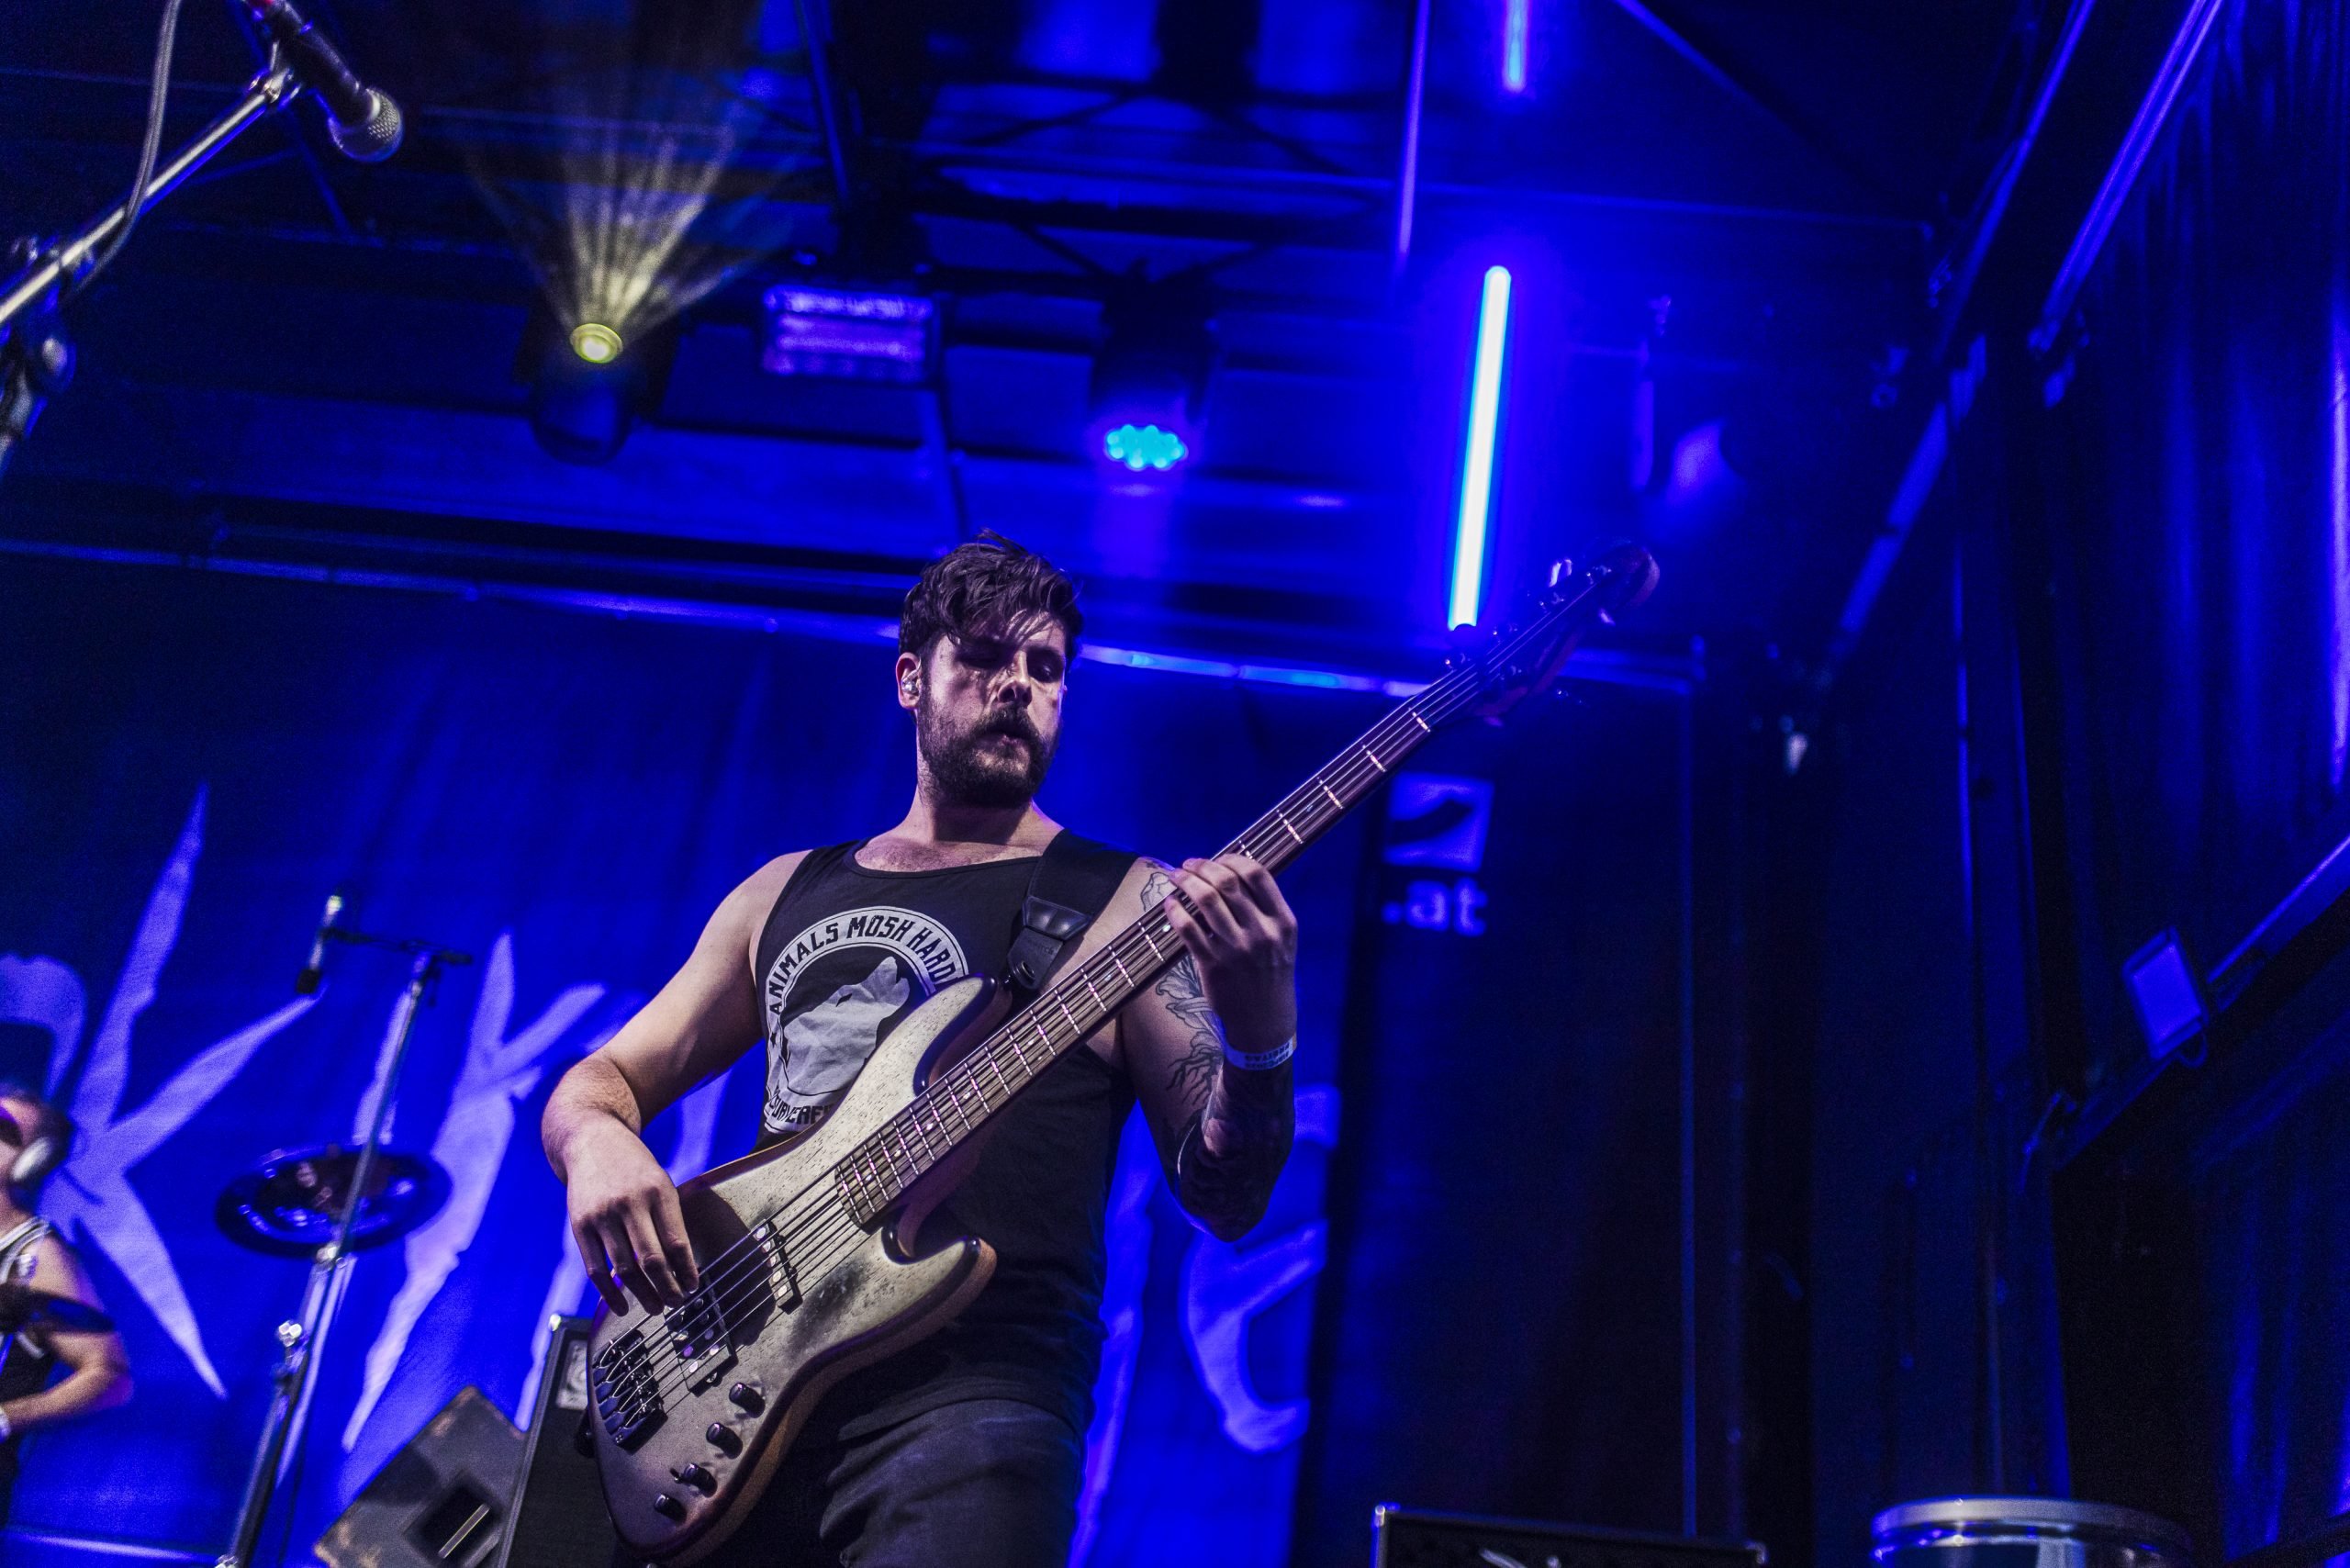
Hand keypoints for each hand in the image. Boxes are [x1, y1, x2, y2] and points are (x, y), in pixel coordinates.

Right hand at [564, 1119, 698, 1315]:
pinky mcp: (580, 1226)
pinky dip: (609, 1294)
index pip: (677, 1242)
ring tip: (656, 1307)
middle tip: (676, 1304)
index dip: (687, 1271)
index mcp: (658, 1192)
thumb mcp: (660, 1182)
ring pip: (624, 1269)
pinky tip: (622, 1307)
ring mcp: (602, 1215)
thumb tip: (682, 1266)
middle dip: (668, 1289)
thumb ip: (669, 1218)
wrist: (591, 1140)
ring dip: (642, 1295)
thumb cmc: (634, 1167)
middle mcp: (630, 1204)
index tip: (694, 1287)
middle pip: (652, 1260)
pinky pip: (595, 1269)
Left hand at [1161, 853, 1297, 1156]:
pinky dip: (1176, 911)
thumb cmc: (1270, 976)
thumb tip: (1229, 876)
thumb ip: (1264, 911)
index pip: (1258, 875)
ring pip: (1207, 901)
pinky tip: (1170, 903)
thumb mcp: (1281, 942)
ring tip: (1176, 876)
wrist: (1264, 1024)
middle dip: (1203, 866)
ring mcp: (1237, 950)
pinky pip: (1189, 929)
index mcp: (1283, 923)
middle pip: (1228, 883)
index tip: (1217, 858)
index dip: (1232, 859)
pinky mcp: (1213, 966)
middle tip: (1189, 864)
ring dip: (1186, 882)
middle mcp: (1262, 933)